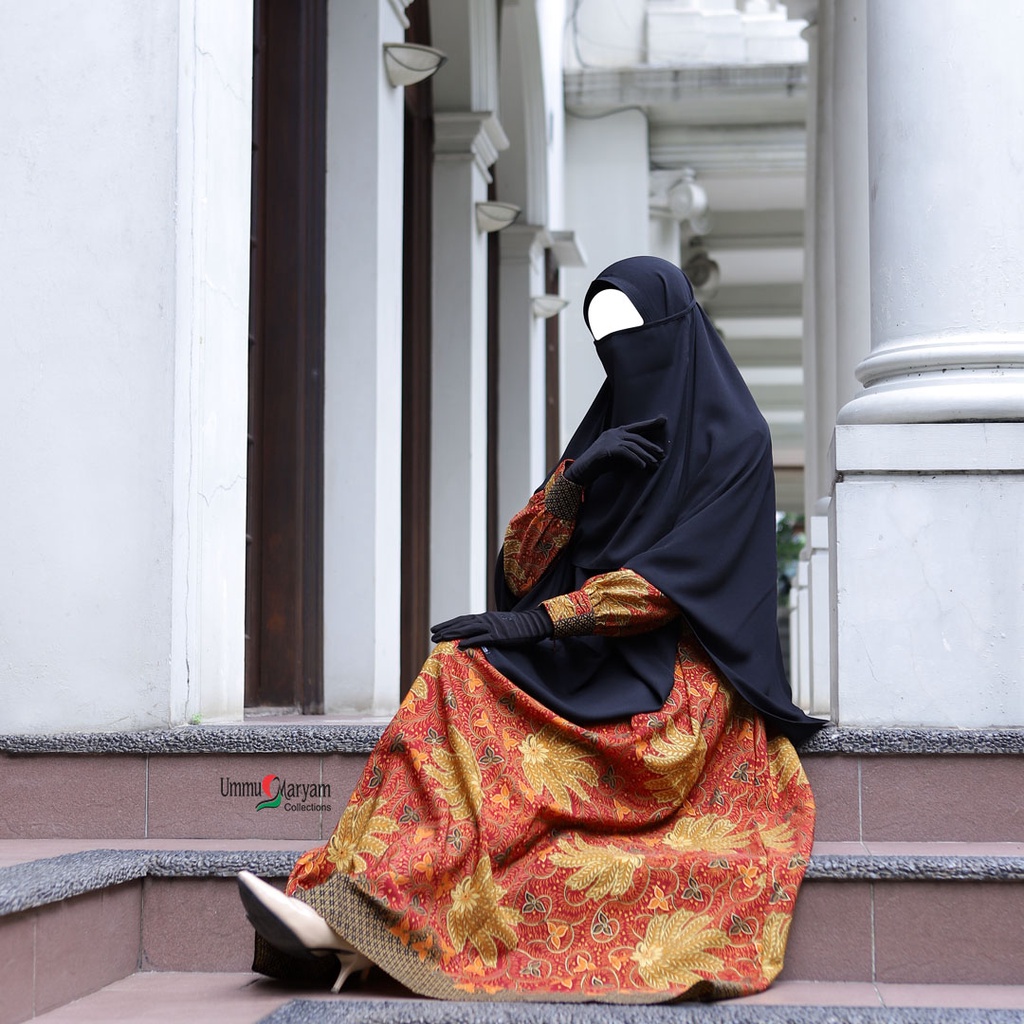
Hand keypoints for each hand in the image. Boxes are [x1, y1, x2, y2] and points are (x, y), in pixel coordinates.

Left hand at [430, 608, 551, 647]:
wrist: (532, 623)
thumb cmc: (517, 626)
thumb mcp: (499, 623)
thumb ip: (487, 627)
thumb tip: (477, 633)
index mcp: (484, 617)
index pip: (462, 620)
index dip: (448, 624)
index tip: (437, 628)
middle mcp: (484, 620)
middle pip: (460, 624)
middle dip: (445, 629)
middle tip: (432, 634)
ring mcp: (491, 627)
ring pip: (466, 630)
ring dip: (452, 634)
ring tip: (439, 639)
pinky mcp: (498, 636)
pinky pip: (481, 638)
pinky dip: (469, 641)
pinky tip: (459, 646)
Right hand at [564, 417, 665, 485]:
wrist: (582, 471)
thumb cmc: (600, 465)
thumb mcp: (617, 458)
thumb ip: (629, 454)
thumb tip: (646, 458)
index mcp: (616, 432)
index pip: (636, 427)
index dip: (650, 423)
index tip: (663, 420)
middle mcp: (613, 433)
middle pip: (637, 437)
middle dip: (650, 446)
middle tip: (661, 454)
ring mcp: (609, 440)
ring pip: (632, 445)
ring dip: (645, 455)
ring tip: (654, 463)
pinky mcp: (606, 449)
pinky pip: (625, 452)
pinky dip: (635, 459)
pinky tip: (641, 466)